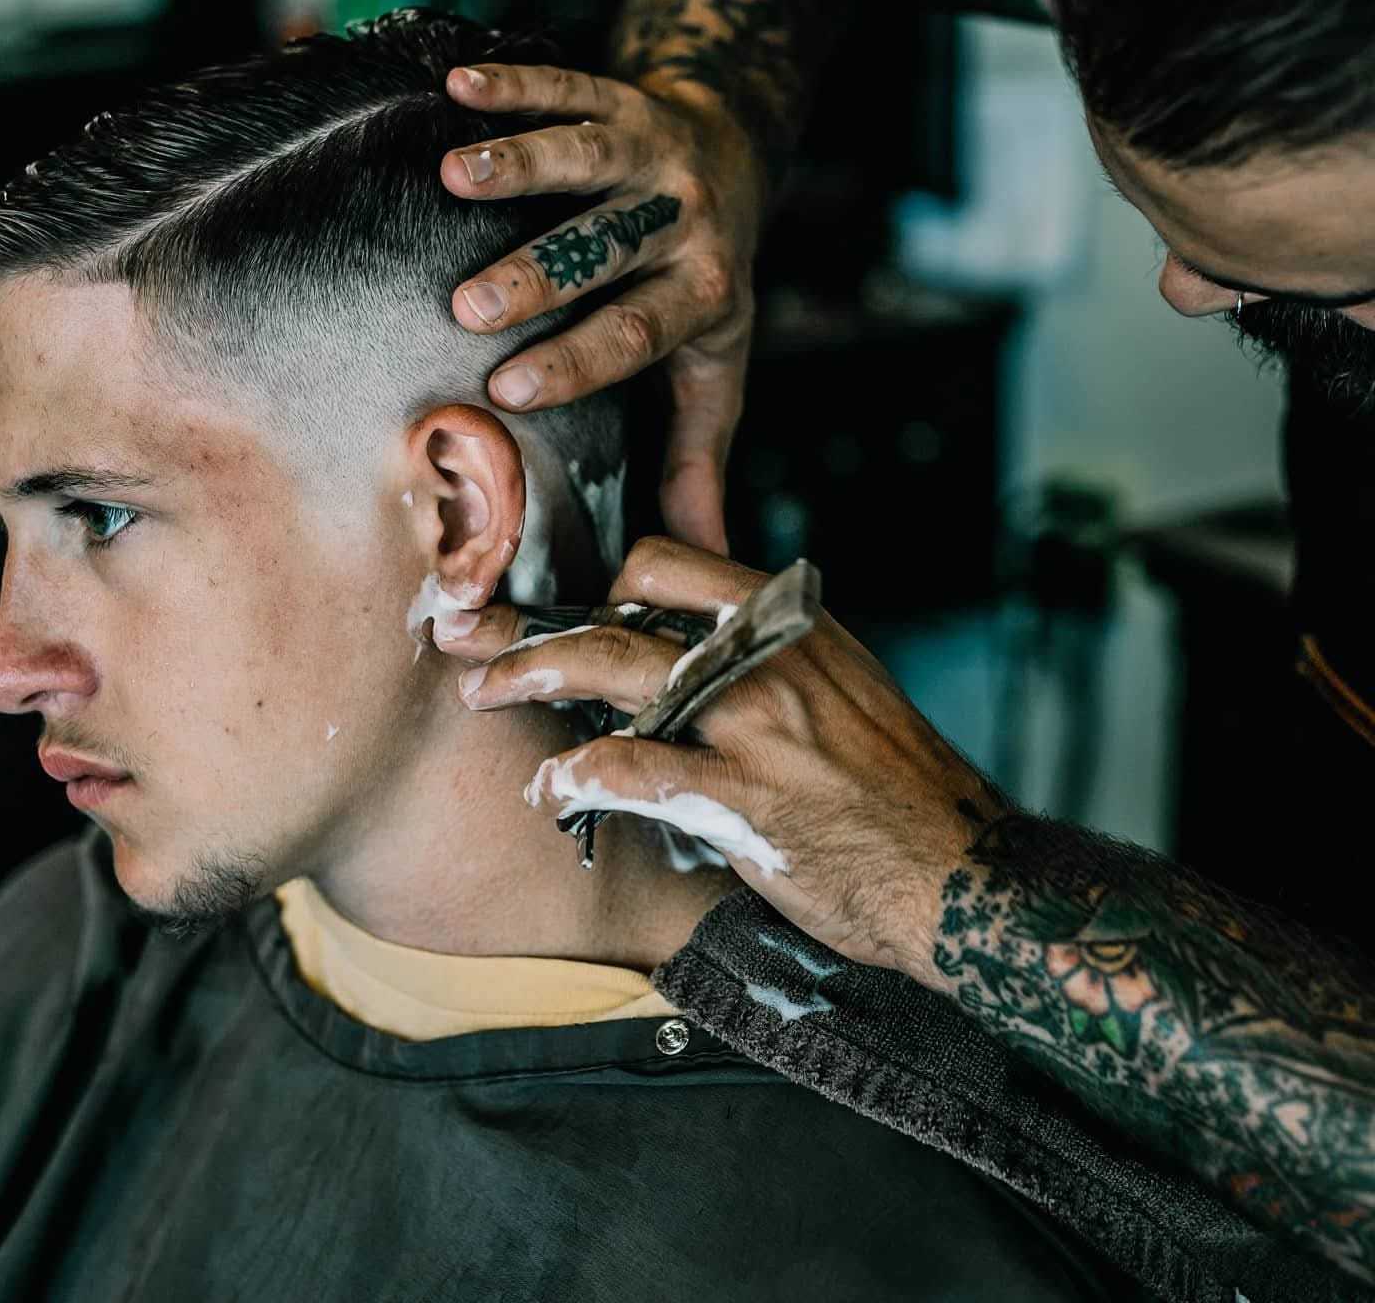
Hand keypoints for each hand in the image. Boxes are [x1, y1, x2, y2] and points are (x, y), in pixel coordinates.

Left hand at [435, 537, 1001, 974]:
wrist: (963, 873)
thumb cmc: (898, 788)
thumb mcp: (842, 686)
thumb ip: (766, 656)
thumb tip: (685, 648)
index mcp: (787, 618)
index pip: (668, 558)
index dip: (595, 579)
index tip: (549, 605)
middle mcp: (765, 652)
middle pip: (622, 604)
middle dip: (533, 619)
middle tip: (468, 635)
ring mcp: (754, 722)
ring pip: (615, 666)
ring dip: (531, 675)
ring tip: (480, 693)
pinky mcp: (743, 798)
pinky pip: (634, 769)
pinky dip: (578, 775)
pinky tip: (550, 790)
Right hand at [443, 66, 761, 553]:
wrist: (733, 155)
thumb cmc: (702, 288)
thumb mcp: (713, 371)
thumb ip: (695, 462)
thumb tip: (702, 561)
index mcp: (700, 295)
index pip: (638, 332)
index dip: (578, 360)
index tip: (510, 389)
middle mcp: (681, 221)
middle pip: (609, 247)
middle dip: (540, 274)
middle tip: (471, 305)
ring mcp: (651, 154)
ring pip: (587, 155)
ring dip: (521, 163)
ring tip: (451, 176)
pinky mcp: (620, 99)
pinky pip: (569, 85)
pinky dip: (516, 85)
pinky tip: (457, 86)